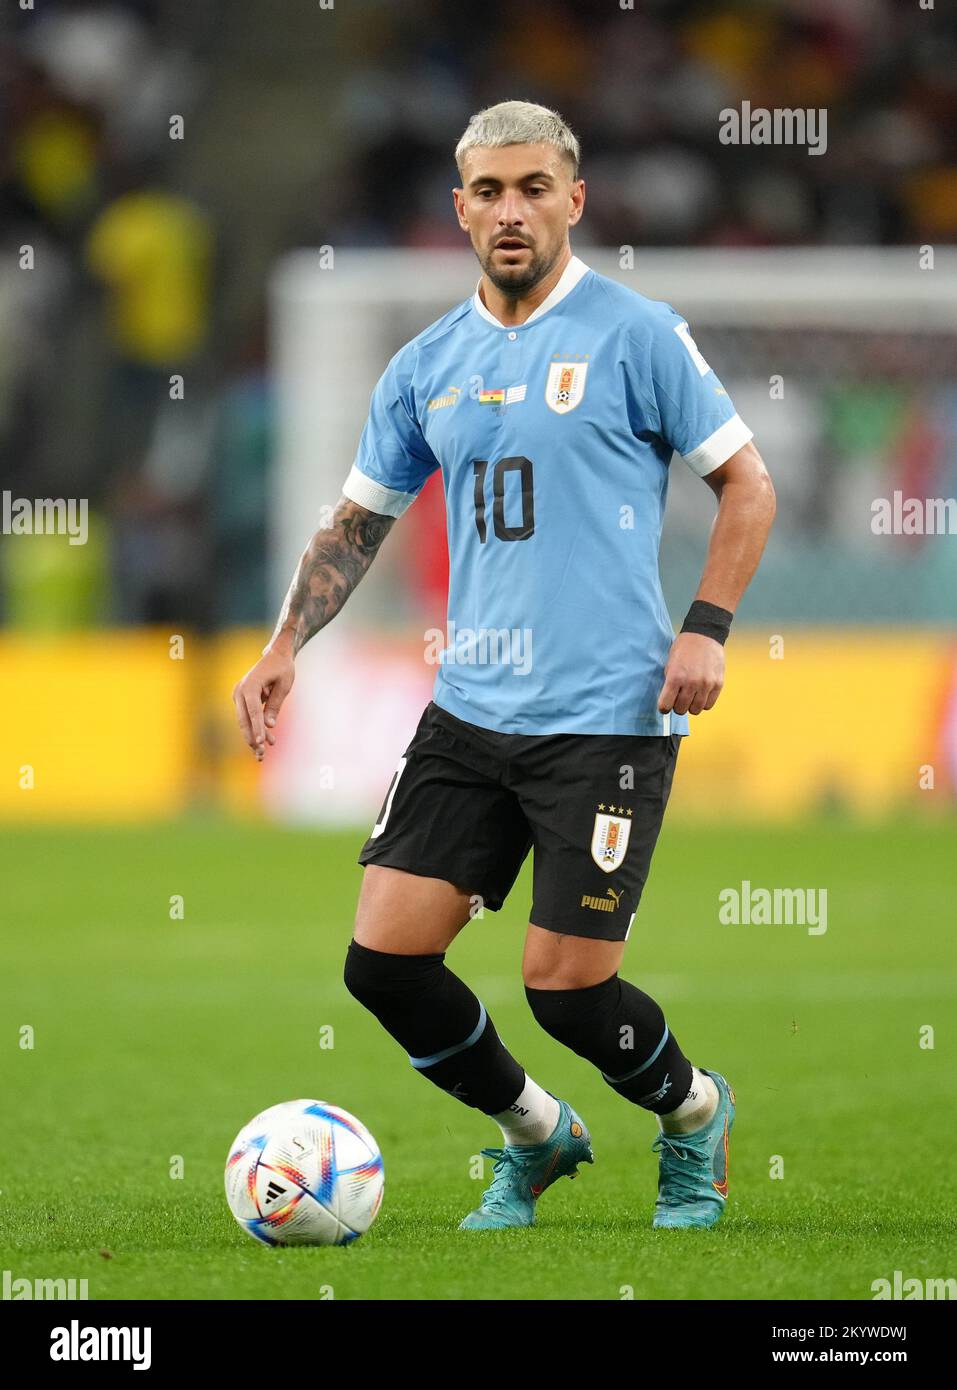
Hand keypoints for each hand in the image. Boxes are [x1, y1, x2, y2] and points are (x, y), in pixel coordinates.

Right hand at [232, 638, 294, 760]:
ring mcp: (238, 694)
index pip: (254, 711)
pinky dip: (253, 728)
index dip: (257, 728)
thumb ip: (275, 704)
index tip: (261, 743)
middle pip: (244, 719)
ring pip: (244, 721)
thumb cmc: (282, 668)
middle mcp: (240, 690)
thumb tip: (270, 725)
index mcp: (250, 686)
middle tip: (261, 755)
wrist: (276, 655)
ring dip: (252, 737)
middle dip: (252, 738)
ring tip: (261, 754)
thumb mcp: (284, 685)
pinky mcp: (241, 699)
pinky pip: (247, 717)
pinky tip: (262, 742)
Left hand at [657, 632, 723, 716]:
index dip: (664, 708)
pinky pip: (709, 705)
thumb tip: (669, 701)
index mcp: (675, 677)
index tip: (665, 706)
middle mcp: (691, 683)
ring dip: (691, 706)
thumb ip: (669, 683)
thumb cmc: (683, 649)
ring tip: (690, 697)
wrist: (704, 635)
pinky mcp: (718, 684)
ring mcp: (706, 684)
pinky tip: (701, 694)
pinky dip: (703, 702)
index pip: (665, 705)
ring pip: (696, 710)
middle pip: (681, 710)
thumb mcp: (670, 664)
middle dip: (677, 706)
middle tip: (678, 699)